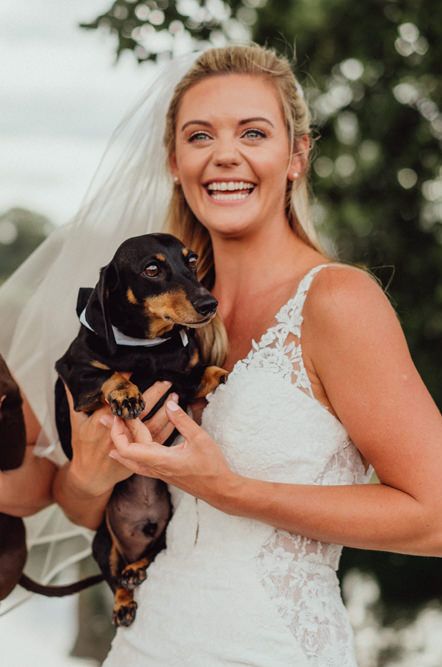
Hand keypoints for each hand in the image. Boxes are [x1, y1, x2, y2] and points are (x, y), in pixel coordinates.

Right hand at [66, 380, 174, 497]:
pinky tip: (176, 415)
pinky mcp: (141, 453)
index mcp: (101, 422)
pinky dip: (169, 426)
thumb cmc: (84, 446)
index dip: (125, 382)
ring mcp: (131, 444)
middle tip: (165, 380)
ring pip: (153, 423)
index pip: (115, 397)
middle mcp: (118, 432)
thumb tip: (70, 379)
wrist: (91, 476)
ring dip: (165, 408)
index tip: (134, 368)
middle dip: (154, 393)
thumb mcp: (77, 422)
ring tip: (174, 394)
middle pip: (139, 409)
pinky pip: (159, 438)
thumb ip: (75, 400)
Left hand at [107, 400, 238, 507]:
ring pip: (130, 459)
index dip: (118, 433)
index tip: (118, 416)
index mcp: (160, 459)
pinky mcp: (162, 472)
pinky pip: (138, 463)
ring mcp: (157, 472)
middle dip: (115, 433)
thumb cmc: (211, 466)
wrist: (219, 490)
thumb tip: (169, 403)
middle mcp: (154, 467)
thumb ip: (182, 420)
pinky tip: (124, 449)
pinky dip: (129, 453)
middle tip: (107, 416)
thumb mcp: (199, 438)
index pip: (127, 449)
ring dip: (120, 443)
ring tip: (114, 429)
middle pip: (124, 452)